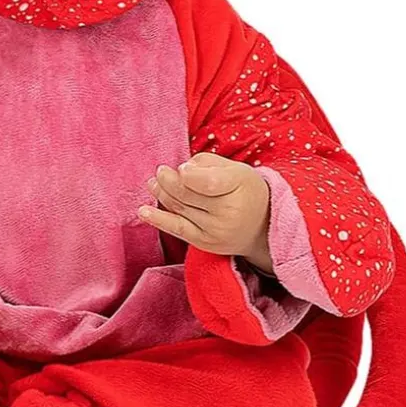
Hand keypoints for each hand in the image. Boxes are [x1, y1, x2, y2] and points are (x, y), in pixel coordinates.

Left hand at [139, 153, 272, 271]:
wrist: (263, 228)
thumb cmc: (245, 190)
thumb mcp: (235, 169)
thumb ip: (208, 163)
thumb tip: (183, 169)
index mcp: (238, 187)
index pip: (208, 182)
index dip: (189, 175)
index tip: (180, 168)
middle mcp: (228, 212)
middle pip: (188, 194)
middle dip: (168, 181)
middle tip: (160, 171)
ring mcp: (215, 231)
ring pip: (180, 209)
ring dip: (161, 194)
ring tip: (153, 183)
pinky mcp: (205, 243)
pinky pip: (178, 229)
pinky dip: (158, 220)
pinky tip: (143, 211)